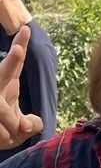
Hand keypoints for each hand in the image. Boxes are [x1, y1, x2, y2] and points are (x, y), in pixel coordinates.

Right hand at [0, 26, 43, 150]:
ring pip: (2, 108)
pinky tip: (3, 138)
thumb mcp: (20, 129)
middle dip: (12, 61)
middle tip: (19, 50)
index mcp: (5, 84)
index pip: (14, 65)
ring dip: (9, 123)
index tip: (26, 29)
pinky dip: (3, 135)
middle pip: (3, 72)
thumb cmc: (4, 131)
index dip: (20, 47)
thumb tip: (30, 123)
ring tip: (9, 135)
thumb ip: (30, 125)